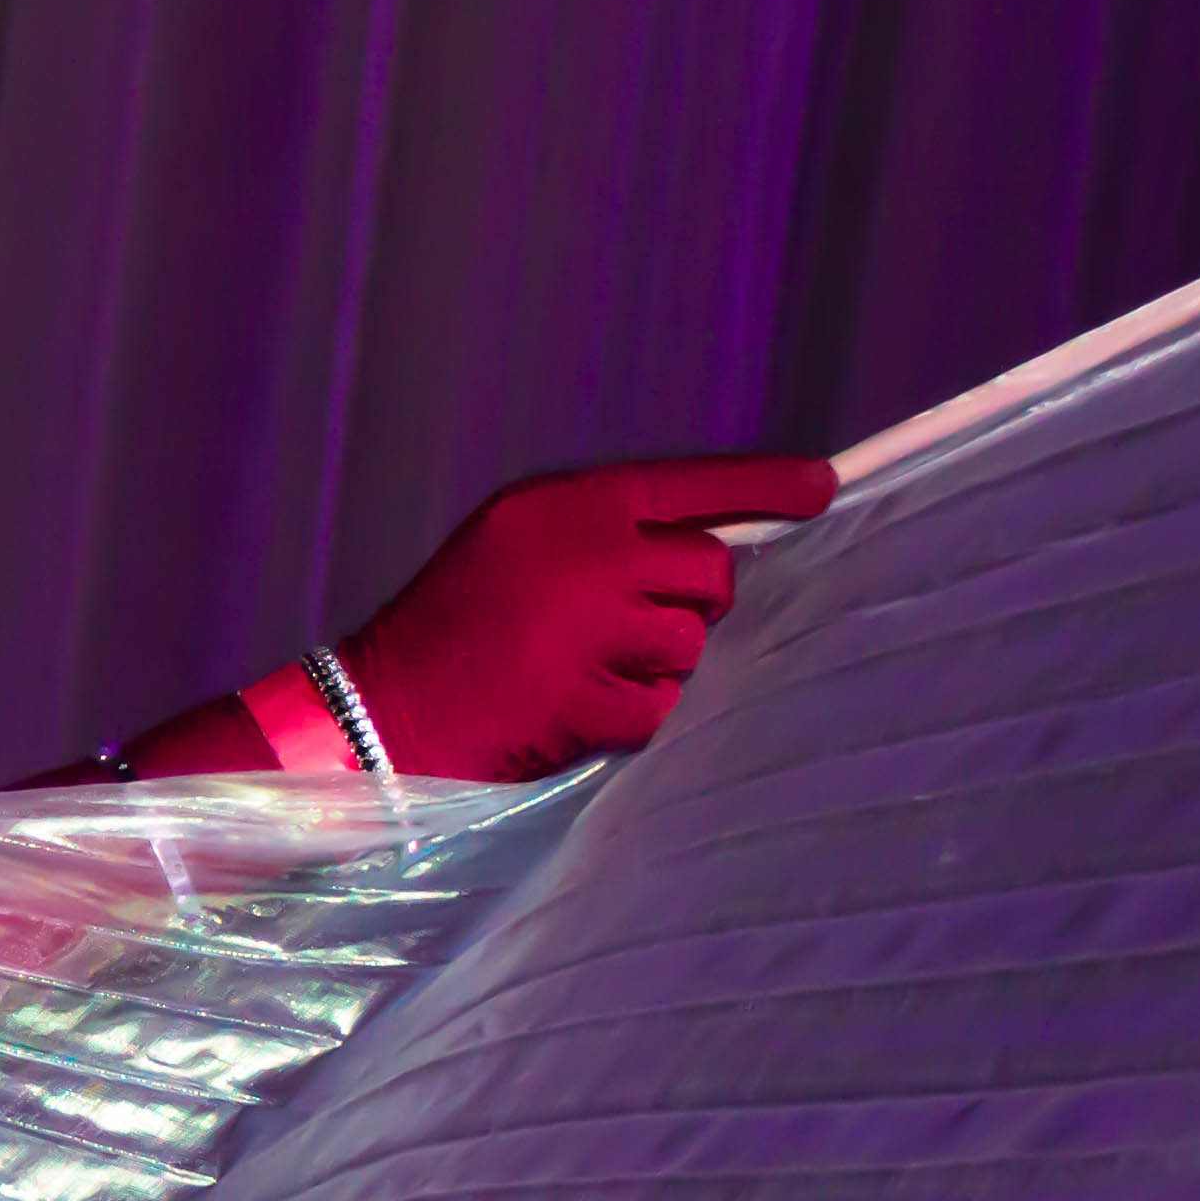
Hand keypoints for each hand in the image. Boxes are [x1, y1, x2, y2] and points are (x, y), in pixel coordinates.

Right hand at [336, 452, 838, 778]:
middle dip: (689, 605)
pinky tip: (571, 709)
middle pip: (711, 572)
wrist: (377, 709)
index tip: (822, 486)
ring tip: (578, 670)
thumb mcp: (515, 546)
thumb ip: (602, 535)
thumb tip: (716, 551)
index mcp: (562, 505)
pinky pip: (662, 707)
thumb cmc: (454, 629)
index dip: (767, 485)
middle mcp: (581, 553)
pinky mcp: (583, 697)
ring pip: (691, 644)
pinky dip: (631, 717)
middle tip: (625, 627)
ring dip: (655, 666)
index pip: (691, 483)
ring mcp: (585, 626)